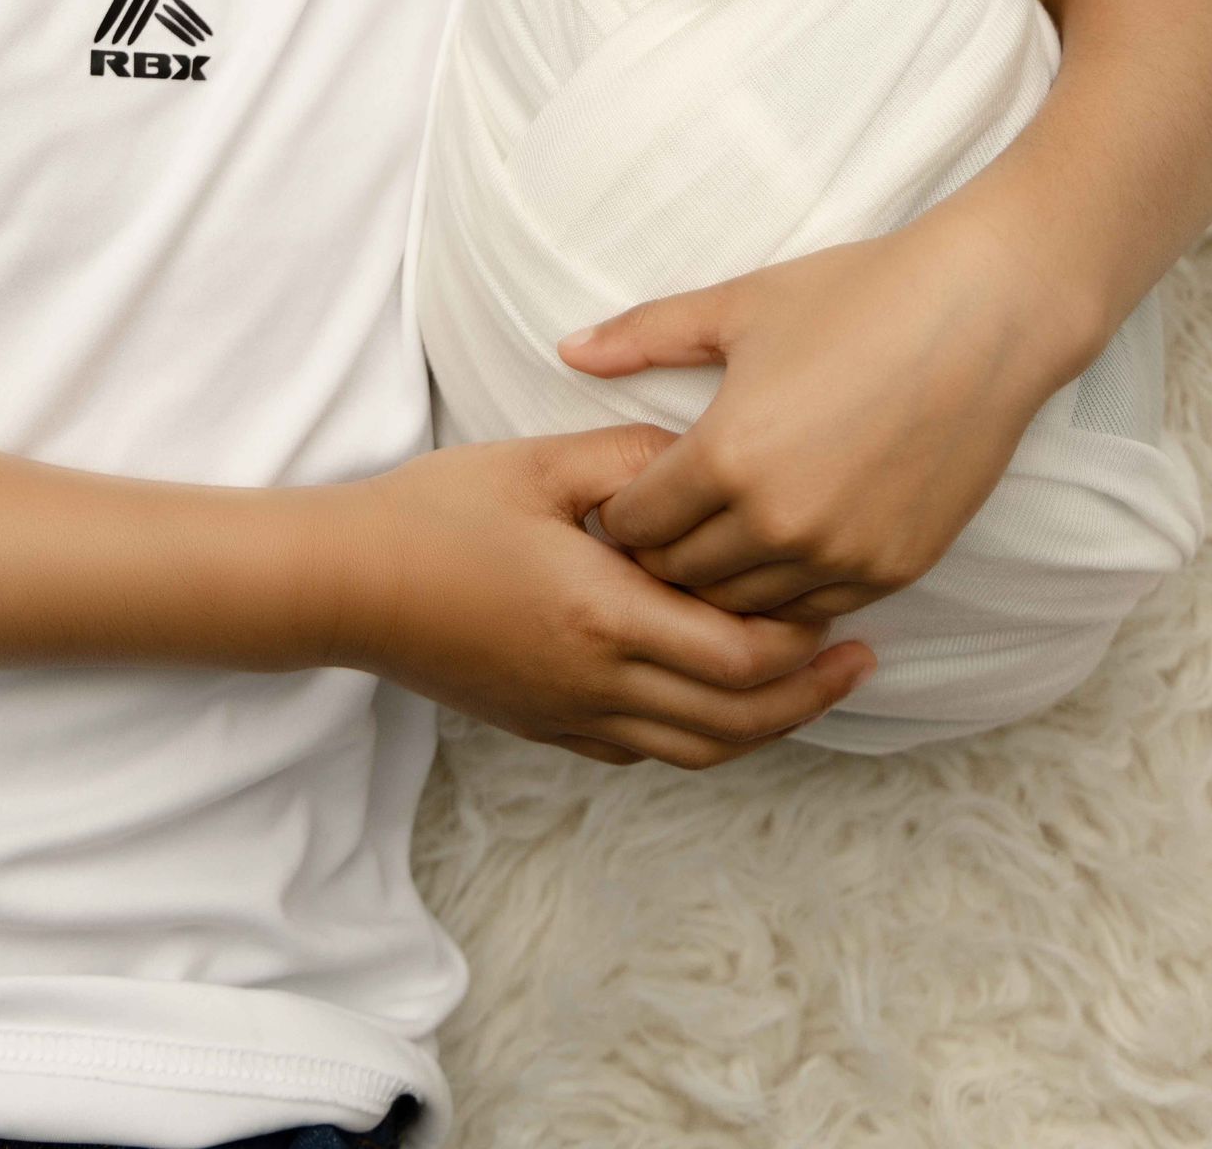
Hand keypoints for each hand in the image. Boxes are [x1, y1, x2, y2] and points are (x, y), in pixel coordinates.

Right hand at [329, 424, 873, 766]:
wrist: (348, 584)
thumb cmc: (438, 511)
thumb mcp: (540, 462)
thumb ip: (632, 459)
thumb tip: (703, 459)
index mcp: (602, 614)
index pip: (735, 654)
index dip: (799, 638)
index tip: (840, 599)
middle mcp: (597, 682)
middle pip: (736, 718)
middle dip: (809, 691)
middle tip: (863, 658)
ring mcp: (573, 716)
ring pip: (700, 748)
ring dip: (770, 725)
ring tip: (817, 687)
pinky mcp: (551, 728)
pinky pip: (652, 751)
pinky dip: (707, 736)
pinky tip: (727, 701)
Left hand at [560, 192, 1082, 622]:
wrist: (987, 314)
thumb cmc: (860, 295)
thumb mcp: (741, 306)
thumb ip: (644, 335)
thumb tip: (566, 349)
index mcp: (726, 457)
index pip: (634, 524)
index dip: (617, 510)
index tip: (621, 492)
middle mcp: (778, 523)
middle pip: (679, 578)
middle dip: (657, 554)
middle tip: (657, 524)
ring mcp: (841, 557)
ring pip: (741, 611)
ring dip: (718, 583)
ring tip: (713, 540)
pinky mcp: (894, 571)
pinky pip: (810, 613)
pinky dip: (783, 593)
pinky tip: (777, 551)